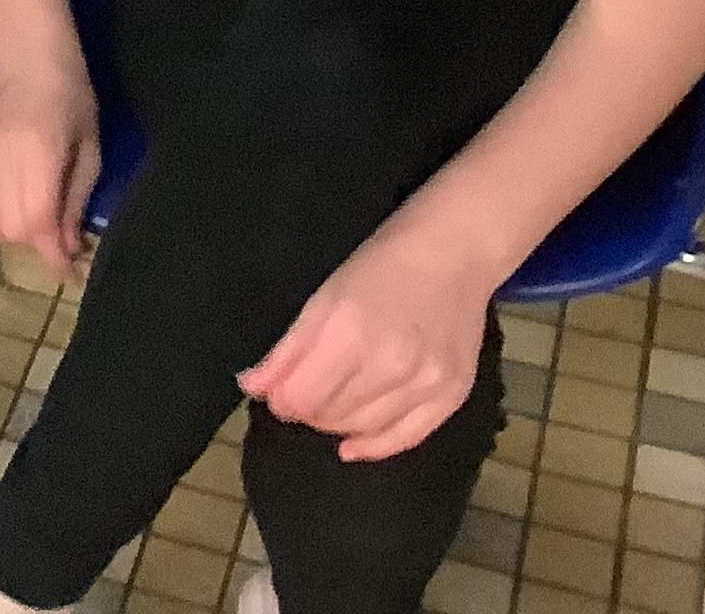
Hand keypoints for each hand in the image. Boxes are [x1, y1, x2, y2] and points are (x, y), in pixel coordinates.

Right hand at [0, 59, 100, 282]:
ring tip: (36, 219)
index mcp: (39, 150)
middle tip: (58, 239)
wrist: (31, 66)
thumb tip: (68, 251)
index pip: (37, 219)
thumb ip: (74, 204)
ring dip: (17, 232)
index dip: (53, 255)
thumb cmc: (73, 106)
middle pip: (12, 226)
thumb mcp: (89, 155)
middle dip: (38, 243)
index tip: (69, 275)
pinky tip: (10, 206)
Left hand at [241, 224, 495, 459]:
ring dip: (337, 424)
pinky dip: (374, 447)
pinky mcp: (452, 395)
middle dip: (309, 409)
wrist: (451, 256)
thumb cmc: (377, 269)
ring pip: (363, 429)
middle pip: (330, 416)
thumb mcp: (321, 300)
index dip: (282, 400)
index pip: (300, 398)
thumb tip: (251, 387)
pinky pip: (406, 439)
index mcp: (348, 335)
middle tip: (306, 392)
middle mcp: (389, 365)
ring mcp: (425, 384)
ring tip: (330, 405)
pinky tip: (352, 446)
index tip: (279, 392)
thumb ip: (286, 351)